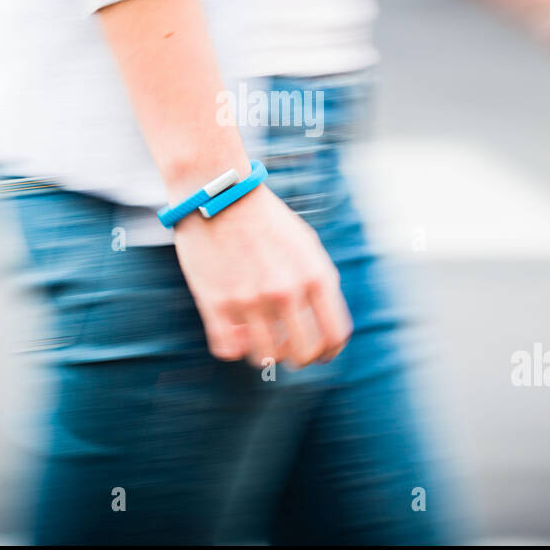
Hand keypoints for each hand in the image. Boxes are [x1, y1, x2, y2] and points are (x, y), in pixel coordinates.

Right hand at [172, 183, 351, 367]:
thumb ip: (318, 283)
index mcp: (315, 275)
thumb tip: (323, 324)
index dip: (329, 352)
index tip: (319, 354)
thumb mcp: (306, 245)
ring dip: (262, 354)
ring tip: (257, 339)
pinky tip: (233, 333)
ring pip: (264, 357)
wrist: (219, 192)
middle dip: (297, 358)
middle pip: (302, 353)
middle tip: (287, 350)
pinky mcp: (215, 302)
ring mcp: (250, 299)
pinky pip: (228, 350)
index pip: (334, 336)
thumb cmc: (265, 218)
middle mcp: (286, 291)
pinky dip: (233, 349)